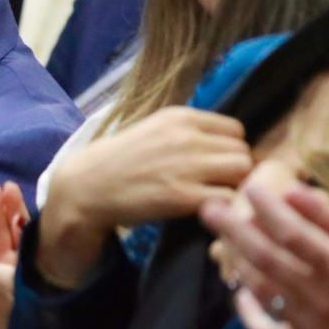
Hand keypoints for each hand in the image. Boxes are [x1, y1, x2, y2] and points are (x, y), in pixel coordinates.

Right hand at [37, 107, 250, 287]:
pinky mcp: (183, 196)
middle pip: (242, 151)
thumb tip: (224, 146)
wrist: (85, 189)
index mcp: (181, 117)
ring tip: (214, 198)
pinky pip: (229, 198)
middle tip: (216, 187)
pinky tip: (207, 211)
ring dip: (234, 187)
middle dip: (235, 171)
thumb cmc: (118, 162)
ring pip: (243, 171)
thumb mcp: (153, 131)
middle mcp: (187, 137)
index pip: (235, 130)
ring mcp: (187, 166)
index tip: (216, 167)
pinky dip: (225, 207)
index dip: (229, 150)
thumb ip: (187, 133)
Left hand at [202, 176, 328, 328]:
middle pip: (264, 255)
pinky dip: (248, 314)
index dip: (267, 207)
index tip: (252, 188)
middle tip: (210, 208)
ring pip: (261, 286)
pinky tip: (242, 296)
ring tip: (221, 240)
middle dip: (234, 229)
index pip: (293, 230)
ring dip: (238, 261)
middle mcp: (319, 293)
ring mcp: (309, 323)